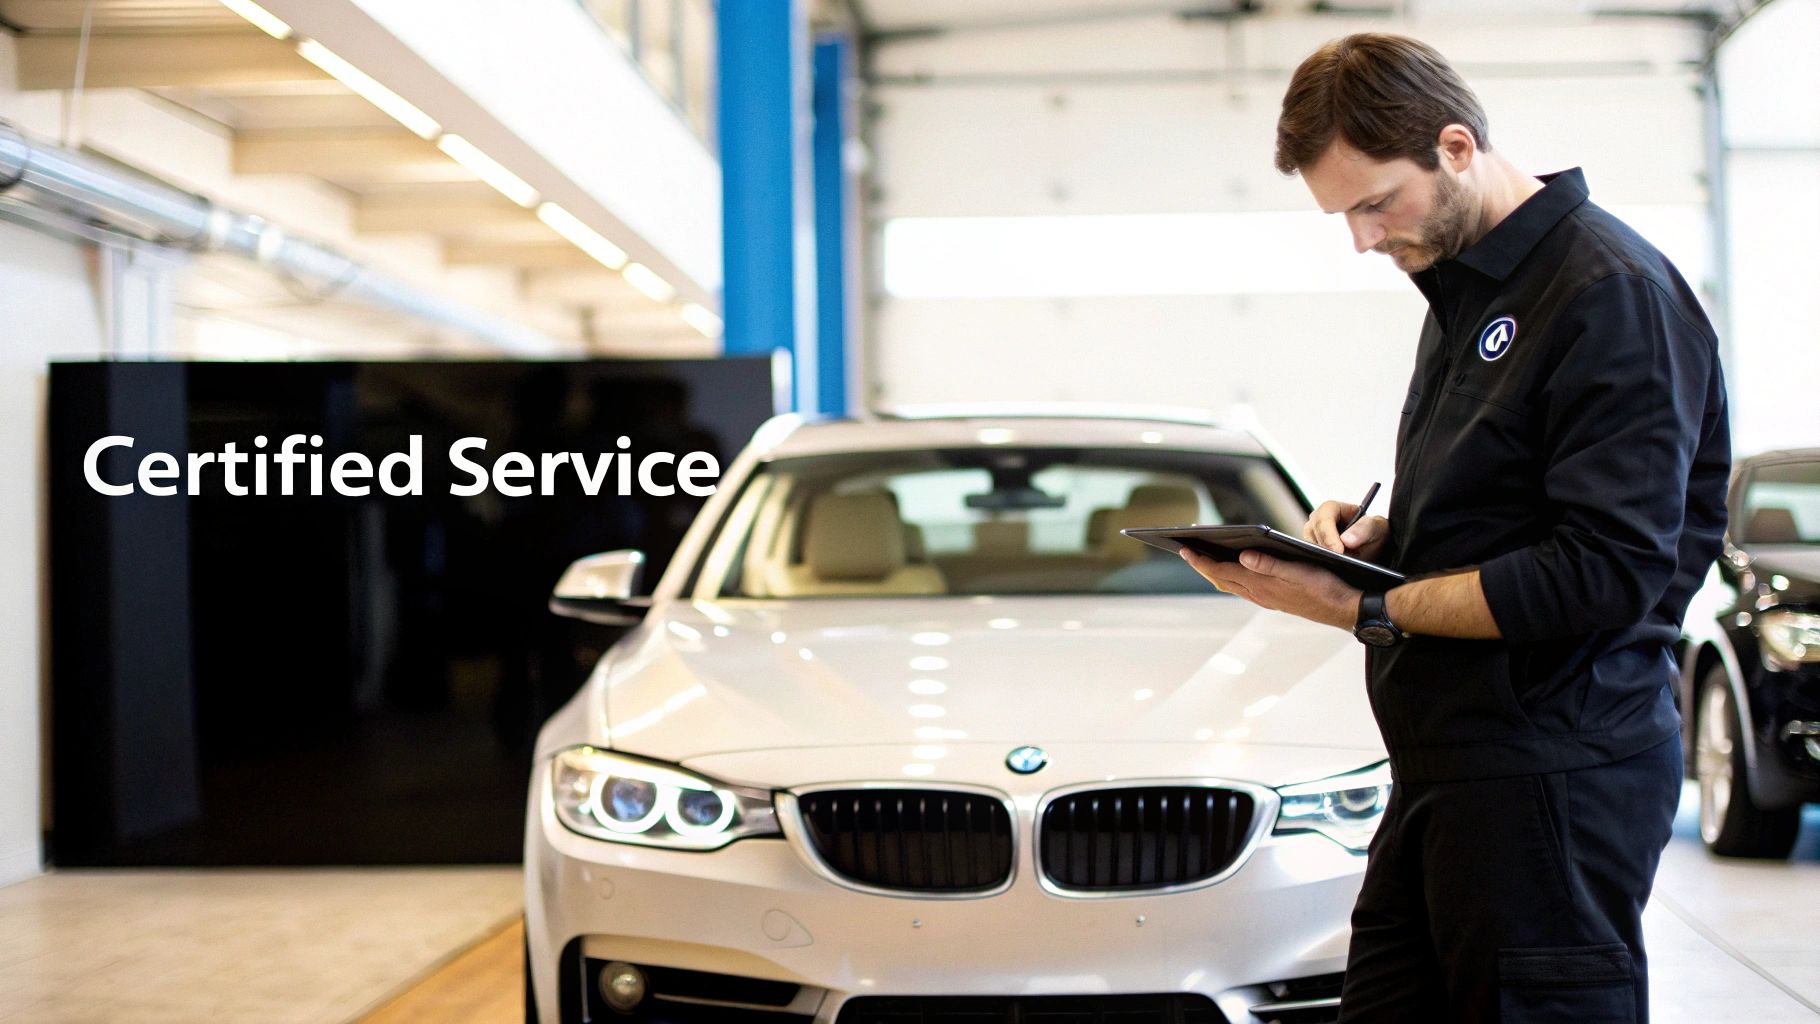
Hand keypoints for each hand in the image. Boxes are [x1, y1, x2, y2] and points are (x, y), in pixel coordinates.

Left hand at [1179, 547, 1361, 630]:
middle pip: (1222, 579)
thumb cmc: (1326, 587)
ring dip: (1216, 572)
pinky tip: (1235, 571)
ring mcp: (1268, 598)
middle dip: (1202, 565)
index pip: (1222, 571)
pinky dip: (1233, 578)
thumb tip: (1241, 557)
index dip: (1201, 561)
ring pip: (1232, 585)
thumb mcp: (1299, 572)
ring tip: (1203, 559)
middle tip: (1186, 551)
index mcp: (1262, 585)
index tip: (1184, 549)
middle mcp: (1260, 594)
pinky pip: (1245, 588)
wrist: (1346, 609)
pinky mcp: (1277, 599)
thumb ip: (1269, 564)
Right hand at [1305, 501, 1389, 560]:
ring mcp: (1313, 536)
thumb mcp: (1377, 528)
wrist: (1374, 548)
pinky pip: (1311, 557)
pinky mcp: (1313, 551)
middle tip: (1339, 562)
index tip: (1338, 552)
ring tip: (1339, 567)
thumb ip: (1364, 530)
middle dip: (1324, 548)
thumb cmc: (1375, 533)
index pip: (1323, 519)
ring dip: (1322, 557)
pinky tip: (1334, 570)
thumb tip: (1346, 540)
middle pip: (1312, 532)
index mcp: (1332, 509)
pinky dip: (1321, 563)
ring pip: (1308, 547)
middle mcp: (1318, 521)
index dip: (1328, 535)